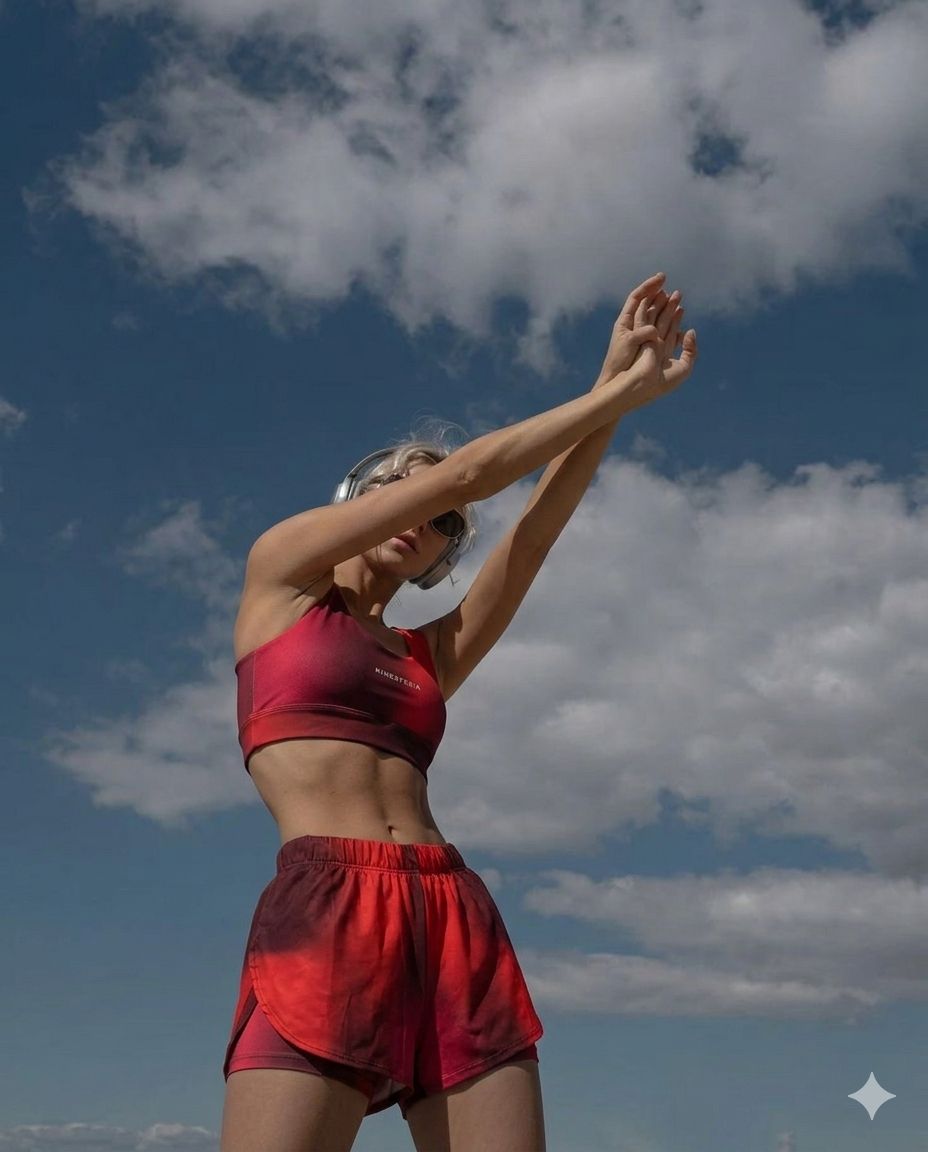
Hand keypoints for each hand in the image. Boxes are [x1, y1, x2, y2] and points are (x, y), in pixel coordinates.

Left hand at [595, 273, 666, 385]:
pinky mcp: (646, 344)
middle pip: (646, 303)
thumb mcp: (630, 344)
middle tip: (673, 289)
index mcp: (624, 320)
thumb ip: (643, 332)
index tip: (662, 278)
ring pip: (653, 314)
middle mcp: (631, 324)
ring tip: (677, 299)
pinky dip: (668, 321)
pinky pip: (658, 328)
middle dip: (659, 294)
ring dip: (665, 306)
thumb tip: (655, 330)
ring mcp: (639, 334)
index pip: (637, 296)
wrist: (615, 379)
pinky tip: (677, 319)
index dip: (649, 285)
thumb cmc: (619, 361)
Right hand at [620, 288, 697, 409]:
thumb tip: (691, 331)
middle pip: (664, 322)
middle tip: (677, 294)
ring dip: (661, 304)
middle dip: (670, 308)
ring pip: (654, 317)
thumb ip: (691, 350)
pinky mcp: (638, 335)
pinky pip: (643, 316)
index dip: (677, 321)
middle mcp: (655, 346)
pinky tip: (655, 295)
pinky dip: (648, 305)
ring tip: (668, 291)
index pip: (671, 334)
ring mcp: (646, 340)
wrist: (643, 384)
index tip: (682, 309)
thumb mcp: (684, 368)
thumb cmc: (661, 382)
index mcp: (663, 356)